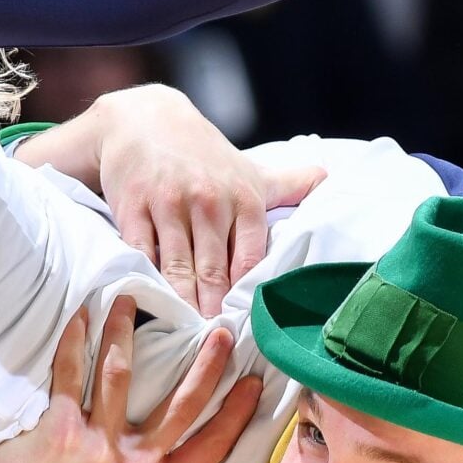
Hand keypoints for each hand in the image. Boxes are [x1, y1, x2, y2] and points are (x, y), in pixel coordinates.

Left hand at [0, 296, 261, 462]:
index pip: (208, 450)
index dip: (234, 416)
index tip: (252, 384)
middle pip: (180, 407)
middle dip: (205, 367)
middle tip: (220, 331)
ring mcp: (96, 445)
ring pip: (121, 376)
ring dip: (126, 334)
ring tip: (131, 301)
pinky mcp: (59, 428)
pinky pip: (71, 375)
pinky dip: (76, 341)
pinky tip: (83, 315)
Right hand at [101, 86, 325, 314]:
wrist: (145, 119)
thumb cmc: (204, 155)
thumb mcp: (249, 168)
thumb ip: (287, 184)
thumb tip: (328, 180)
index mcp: (243, 198)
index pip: (250, 258)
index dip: (249, 295)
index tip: (250, 327)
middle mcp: (209, 202)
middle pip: (213, 270)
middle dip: (215, 310)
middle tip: (217, 343)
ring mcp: (169, 205)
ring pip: (178, 267)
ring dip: (183, 303)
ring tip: (189, 336)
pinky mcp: (133, 207)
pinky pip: (141, 252)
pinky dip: (145, 280)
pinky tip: (150, 304)